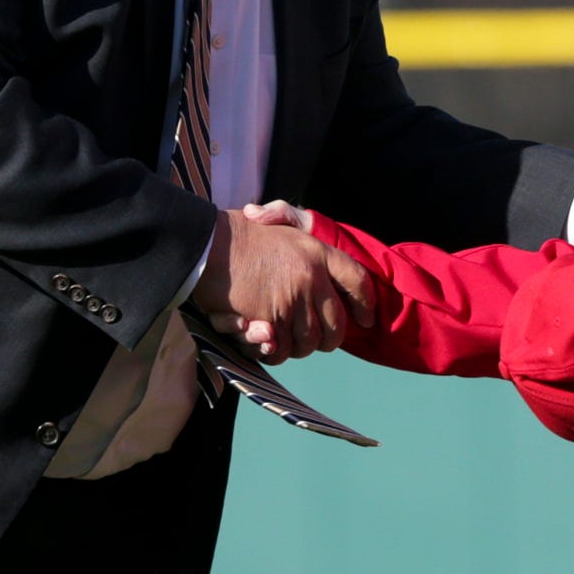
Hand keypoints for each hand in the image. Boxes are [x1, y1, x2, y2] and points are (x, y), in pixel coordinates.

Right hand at [193, 207, 374, 363]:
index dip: (365, 303)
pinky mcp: (270, 320)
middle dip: (329, 339)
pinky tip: (264, 340)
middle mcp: (311, 278)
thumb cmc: (237, 233)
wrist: (207, 244)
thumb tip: (313, 261)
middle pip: (337, 325)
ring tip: (283, 337)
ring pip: (309, 342)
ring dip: (297, 347)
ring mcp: (292, 301)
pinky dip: (273, 351)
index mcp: (317, 252)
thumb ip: (296, 229)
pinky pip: (280, 349)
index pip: (357, 280)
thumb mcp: (277, 222)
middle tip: (317, 340)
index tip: (367, 319)